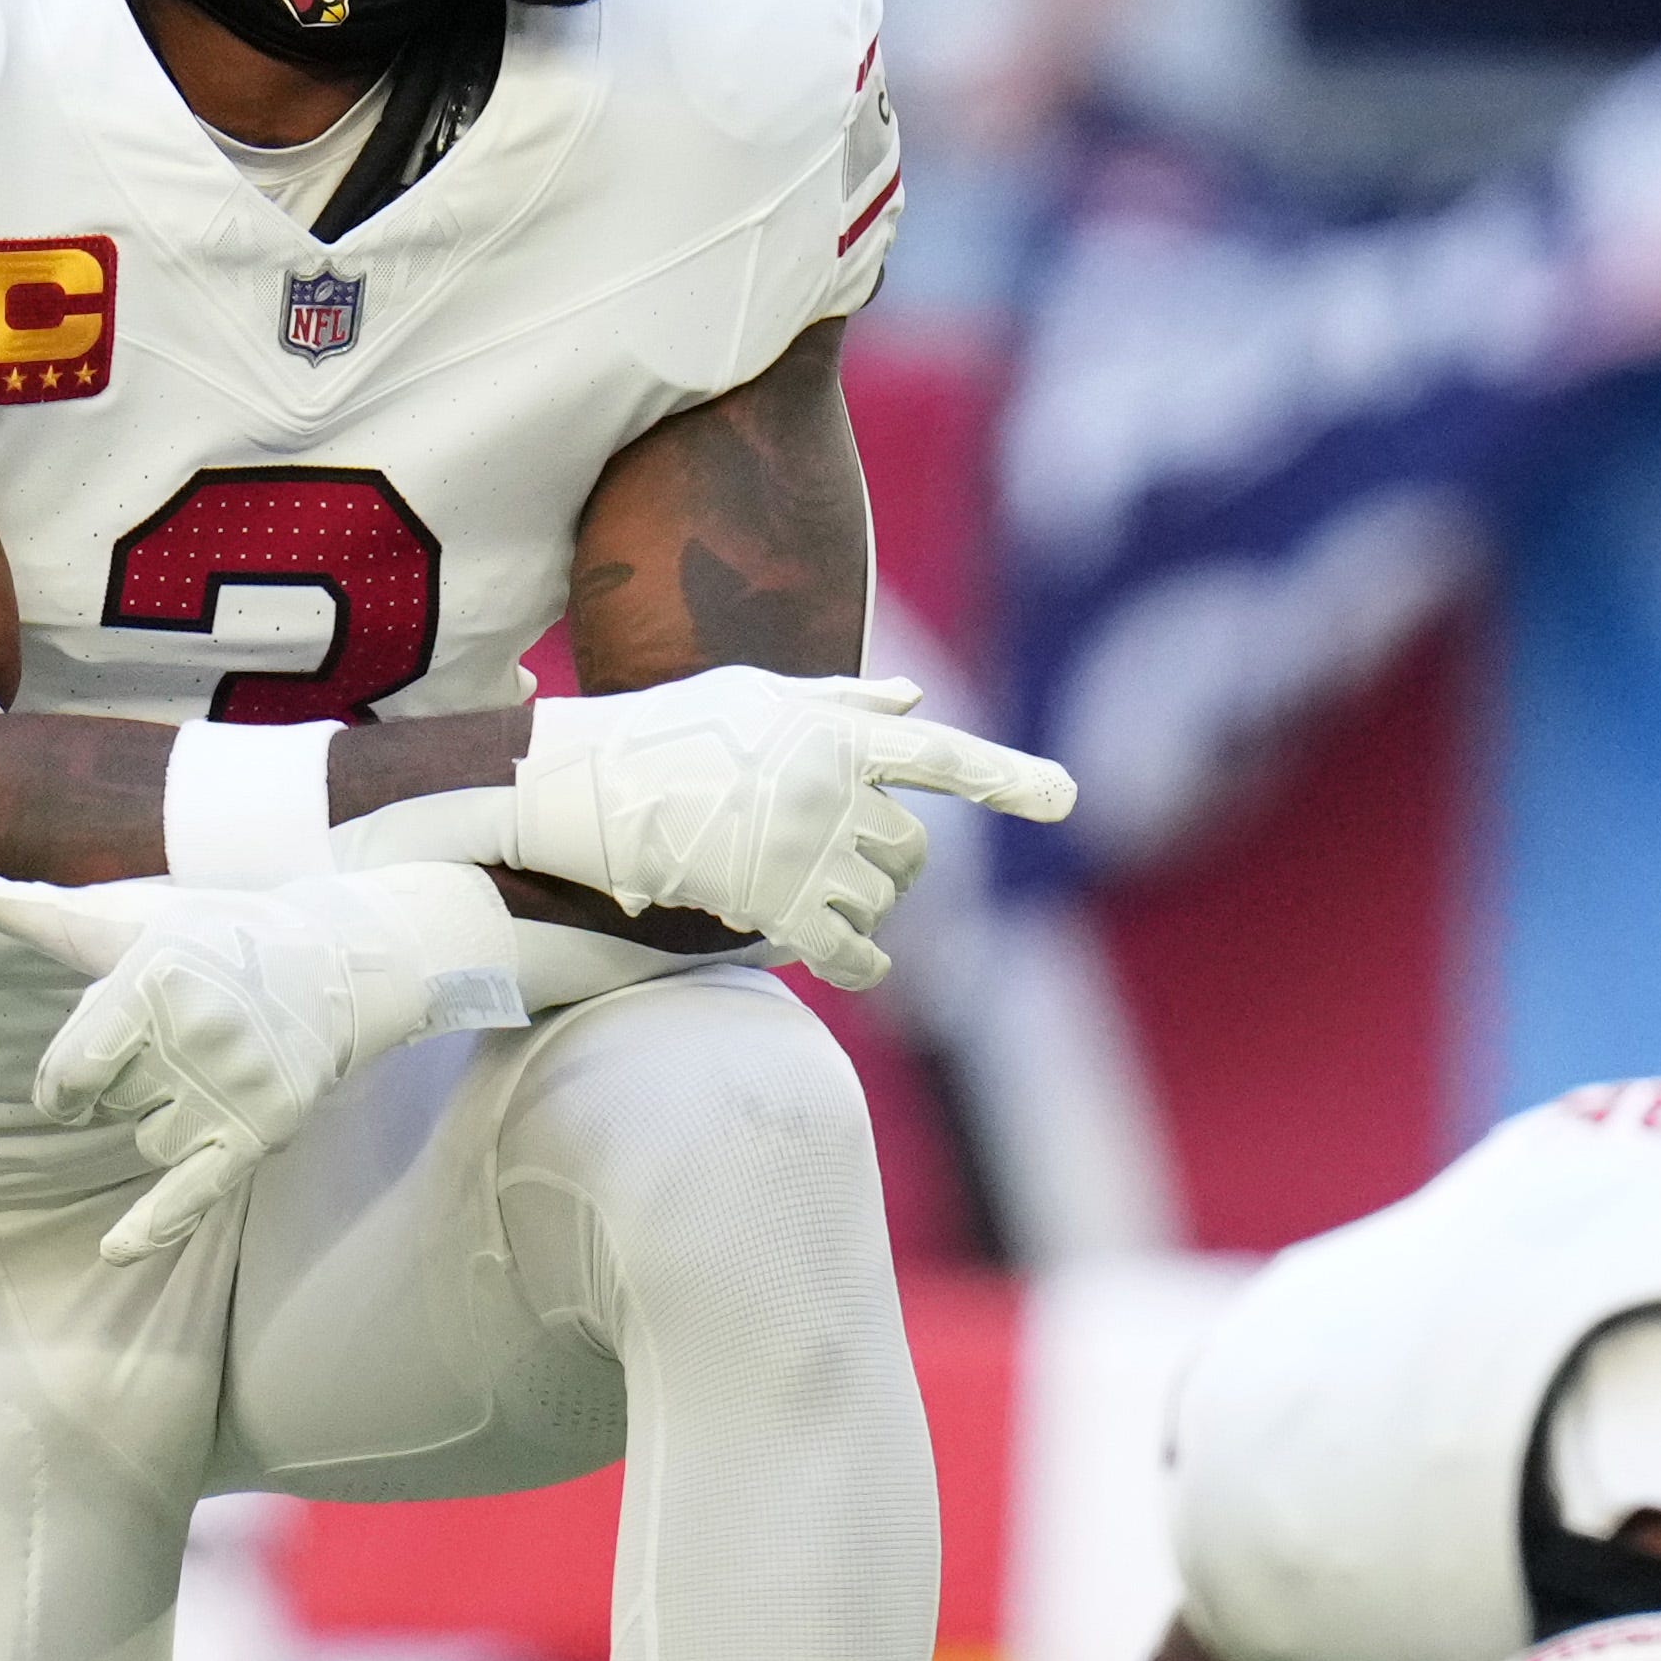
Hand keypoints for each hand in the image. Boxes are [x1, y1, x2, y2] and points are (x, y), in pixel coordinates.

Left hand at [0, 867, 520, 1260]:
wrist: (334, 962)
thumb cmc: (215, 936)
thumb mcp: (132, 917)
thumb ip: (42, 912)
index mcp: (155, 977)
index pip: (72, 1071)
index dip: (60, 1085)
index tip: (73, 1081)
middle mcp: (196, 1034)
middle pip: (110, 1103)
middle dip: (125, 1081)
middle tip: (179, 1033)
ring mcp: (234, 1085)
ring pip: (147, 1142)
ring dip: (159, 1119)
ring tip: (210, 1066)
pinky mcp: (265, 1127)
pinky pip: (195, 1191)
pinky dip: (153, 1226)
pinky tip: (114, 1252)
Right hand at [508, 669, 1072, 991]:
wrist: (596, 785)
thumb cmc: (676, 730)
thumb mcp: (763, 695)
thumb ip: (846, 701)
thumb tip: (913, 698)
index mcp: (839, 734)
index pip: (943, 758)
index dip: (1007, 779)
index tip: (1064, 799)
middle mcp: (834, 792)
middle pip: (914, 851)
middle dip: (894, 865)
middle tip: (849, 864)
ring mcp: (806, 852)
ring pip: (884, 900)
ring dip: (866, 907)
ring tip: (818, 892)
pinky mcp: (776, 905)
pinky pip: (850, 951)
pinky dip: (862, 964)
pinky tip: (861, 965)